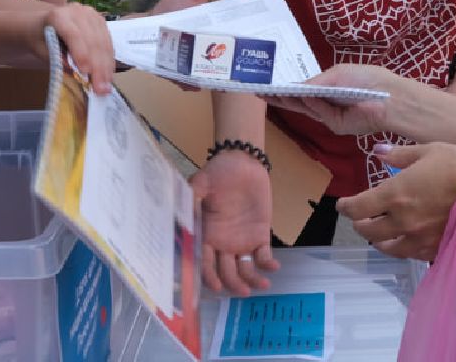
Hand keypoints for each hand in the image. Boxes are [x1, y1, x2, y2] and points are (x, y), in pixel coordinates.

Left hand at [46, 3, 114, 92]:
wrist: (40, 22)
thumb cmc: (38, 38)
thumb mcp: (41, 51)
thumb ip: (57, 60)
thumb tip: (76, 73)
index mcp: (58, 15)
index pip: (73, 34)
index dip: (81, 53)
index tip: (86, 72)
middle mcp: (77, 11)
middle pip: (92, 40)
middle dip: (98, 66)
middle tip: (101, 88)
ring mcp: (91, 14)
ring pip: (103, 42)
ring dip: (106, 66)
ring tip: (107, 86)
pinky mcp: (100, 21)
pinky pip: (108, 41)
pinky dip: (108, 59)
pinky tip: (109, 74)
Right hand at [191, 150, 278, 295]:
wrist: (243, 162)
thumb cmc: (218, 172)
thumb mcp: (200, 182)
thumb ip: (192, 199)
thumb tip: (182, 215)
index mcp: (206, 235)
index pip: (204, 262)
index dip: (209, 276)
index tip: (216, 286)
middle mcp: (222, 244)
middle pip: (226, 272)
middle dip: (233, 284)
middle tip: (242, 292)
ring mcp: (241, 242)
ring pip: (245, 269)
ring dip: (252, 280)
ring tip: (262, 285)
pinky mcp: (259, 236)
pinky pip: (263, 256)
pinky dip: (268, 264)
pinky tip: (273, 267)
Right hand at [264, 65, 423, 136]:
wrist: (390, 97)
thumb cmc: (368, 79)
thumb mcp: (338, 75)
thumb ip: (315, 83)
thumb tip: (294, 87)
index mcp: (328, 89)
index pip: (302, 90)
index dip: (284, 89)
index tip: (265, 84)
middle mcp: (327, 104)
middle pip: (298, 102)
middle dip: (279, 98)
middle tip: (258, 92)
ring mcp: (330, 116)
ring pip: (305, 109)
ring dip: (288, 102)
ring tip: (268, 93)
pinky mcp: (336, 126)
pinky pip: (320, 113)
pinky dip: (314, 104)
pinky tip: (306, 95)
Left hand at [336, 142, 455, 260]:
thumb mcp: (428, 150)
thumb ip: (399, 154)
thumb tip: (377, 152)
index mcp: (395, 194)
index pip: (358, 207)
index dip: (346, 207)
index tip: (343, 204)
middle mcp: (401, 221)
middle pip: (368, 230)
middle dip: (359, 223)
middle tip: (359, 217)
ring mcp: (418, 238)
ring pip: (386, 247)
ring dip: (377, 239)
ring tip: (378, 233)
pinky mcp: (434, 249)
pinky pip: (409, 254)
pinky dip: (400, 248)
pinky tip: (403, 242)